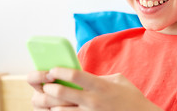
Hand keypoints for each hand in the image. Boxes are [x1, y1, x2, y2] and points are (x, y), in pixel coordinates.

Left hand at [37, 67, 162, 110]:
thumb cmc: (131, 97)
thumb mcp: (118, 80)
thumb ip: (98, 76)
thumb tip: (80, 75)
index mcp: (100, 86)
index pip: (75, 75)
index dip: (60, 71)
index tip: (52, 69)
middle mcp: (93, 101)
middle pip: (61, 93)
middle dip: (48, 87)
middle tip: (46, 84)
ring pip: (59, 110)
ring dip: (49, 104)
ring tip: (48, 99)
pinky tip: (56, 109)